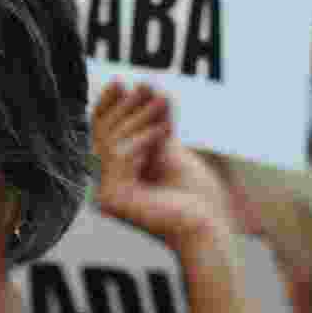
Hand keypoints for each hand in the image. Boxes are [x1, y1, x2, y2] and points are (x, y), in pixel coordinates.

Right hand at [91, 80, 236, 253]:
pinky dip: (143, 139)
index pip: (103, 134)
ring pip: (112, 142)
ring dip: (139, 119)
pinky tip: (163, 132)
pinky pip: (121, 157)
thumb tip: (145, 86)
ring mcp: (106, 195)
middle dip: (127, 108)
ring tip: (162, 107)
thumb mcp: (172, 150)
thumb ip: (154, 124)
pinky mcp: (114, 200)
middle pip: (103, 134)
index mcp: (117, 176)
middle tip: (148, 89)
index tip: (120, 81)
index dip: (108, 106)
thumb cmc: (197, 198)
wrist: (209, 231)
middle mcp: (105, 186)